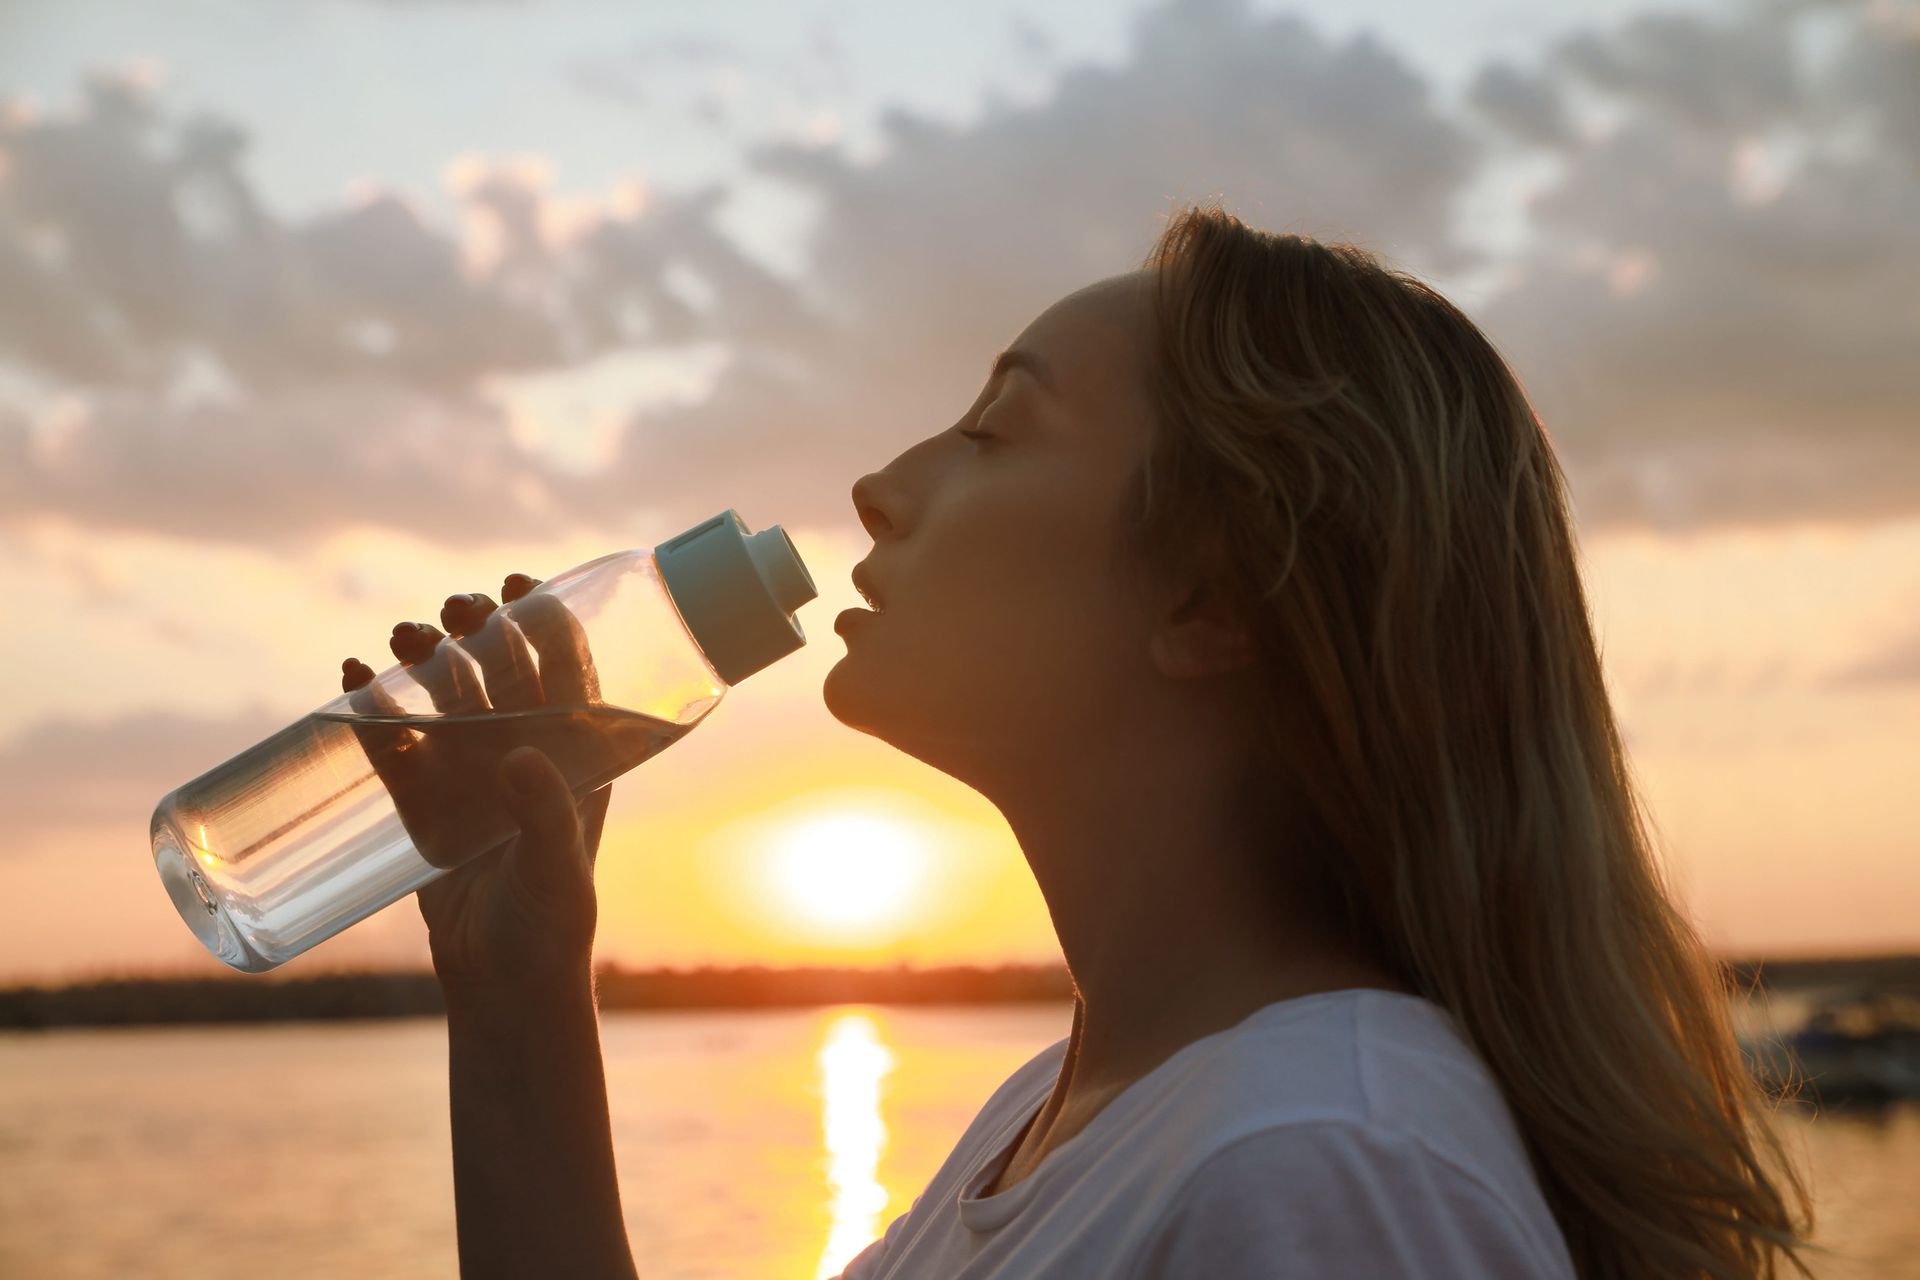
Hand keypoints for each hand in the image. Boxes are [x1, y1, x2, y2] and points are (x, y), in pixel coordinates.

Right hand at [340, 573, 612, 989]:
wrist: (504, 988)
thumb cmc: (550, 929)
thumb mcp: (556, 870)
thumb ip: (546, 817)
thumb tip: (522, 757)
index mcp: (575, 761)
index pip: (569, 675)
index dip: (549, 623)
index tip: (522, 585)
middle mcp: (525, 758)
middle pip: (502, 674)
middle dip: (478, 632)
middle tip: (451, 612)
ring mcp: (473, 778)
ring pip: (446, 700)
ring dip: (424, 662)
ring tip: (400, 639)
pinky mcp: (424, 806)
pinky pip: (396, 745)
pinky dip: (374, 711)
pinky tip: (350, 682)